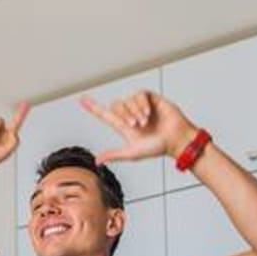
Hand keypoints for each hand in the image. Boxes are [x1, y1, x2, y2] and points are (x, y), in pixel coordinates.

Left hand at [80, 91, 197, 164]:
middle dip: (124, 115)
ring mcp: (140, 106)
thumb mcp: (133, 153)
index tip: (81, 100)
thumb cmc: (157, 148)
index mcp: (124, 127)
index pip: (105, 115)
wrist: (175, 139)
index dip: (93, 108)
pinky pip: (139, 94)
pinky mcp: (150, 98)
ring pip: (128, 100)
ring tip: (144, 122)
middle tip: (135, 125)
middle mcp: (130, 115)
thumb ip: (115, 155)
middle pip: (116, 105)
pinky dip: (141, 104)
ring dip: (135, 111)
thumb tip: (97, 161)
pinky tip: (148, 114)